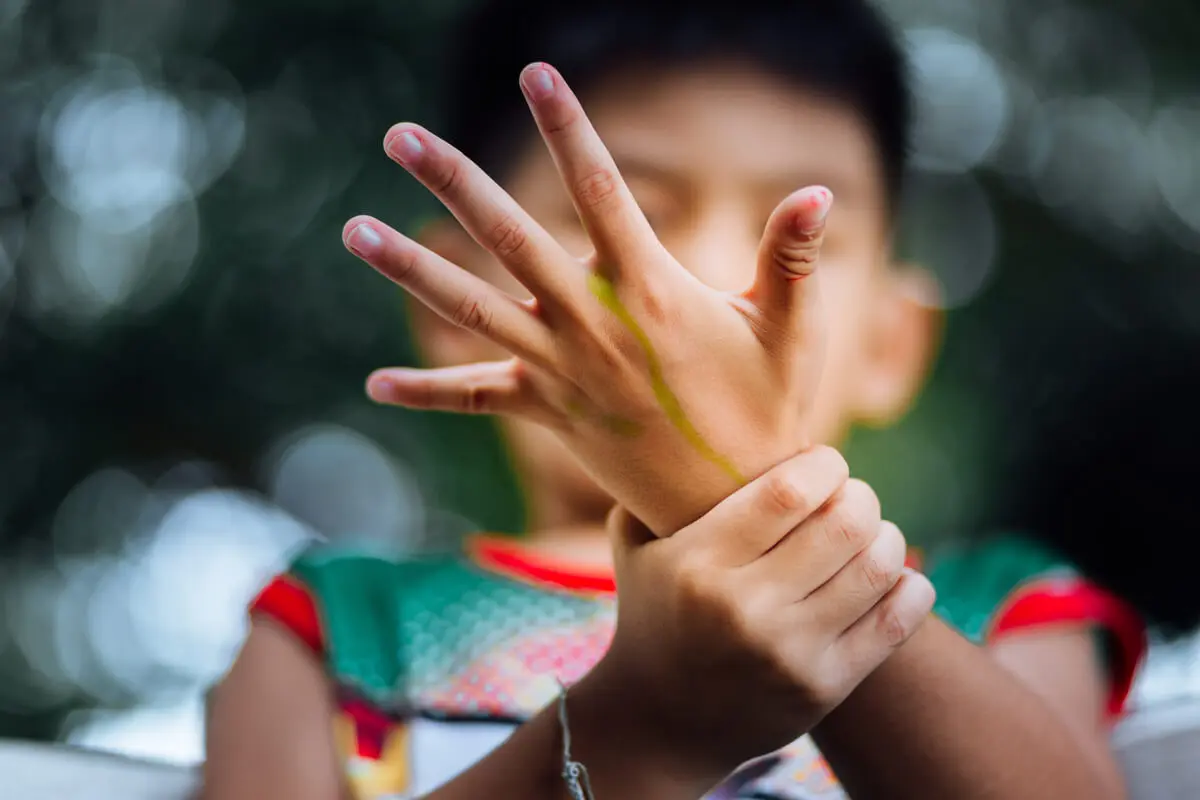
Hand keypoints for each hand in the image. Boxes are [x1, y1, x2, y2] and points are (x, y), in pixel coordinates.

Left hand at [346, 62, 831, 533]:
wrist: (729, 508)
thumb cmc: (765, 409)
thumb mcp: (790, 332)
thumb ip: (792, 257)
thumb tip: (819, 190)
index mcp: (650, 292)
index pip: (602, 193)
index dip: (569, 130)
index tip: (536, 74)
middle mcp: (592, 327)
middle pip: (510, 242)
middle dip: (454, 183)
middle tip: (398, 136)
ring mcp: (562, 371)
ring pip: (473, 311)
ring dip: (413, 268)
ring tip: (353, 229)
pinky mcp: (547, 412)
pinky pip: (477, 398)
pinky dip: (427, 391)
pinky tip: (373, 383)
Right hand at [576, 447, 934, 788]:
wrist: (660, 722)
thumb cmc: (652, 612)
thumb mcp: (633, 545)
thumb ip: (652, 487)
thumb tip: (688, 422)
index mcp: (698, 562)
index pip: (791, 491)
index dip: (825, 465)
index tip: (824, 464)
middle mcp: (744, 608)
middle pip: (845, 524)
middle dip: (861, 497)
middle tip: (851, 498)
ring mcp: (789, 652)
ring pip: (878, 566)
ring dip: (886, 537)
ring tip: (870, 535)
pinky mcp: (823, 687)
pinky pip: (896, 621)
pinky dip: (910, 586)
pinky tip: (893, 575)